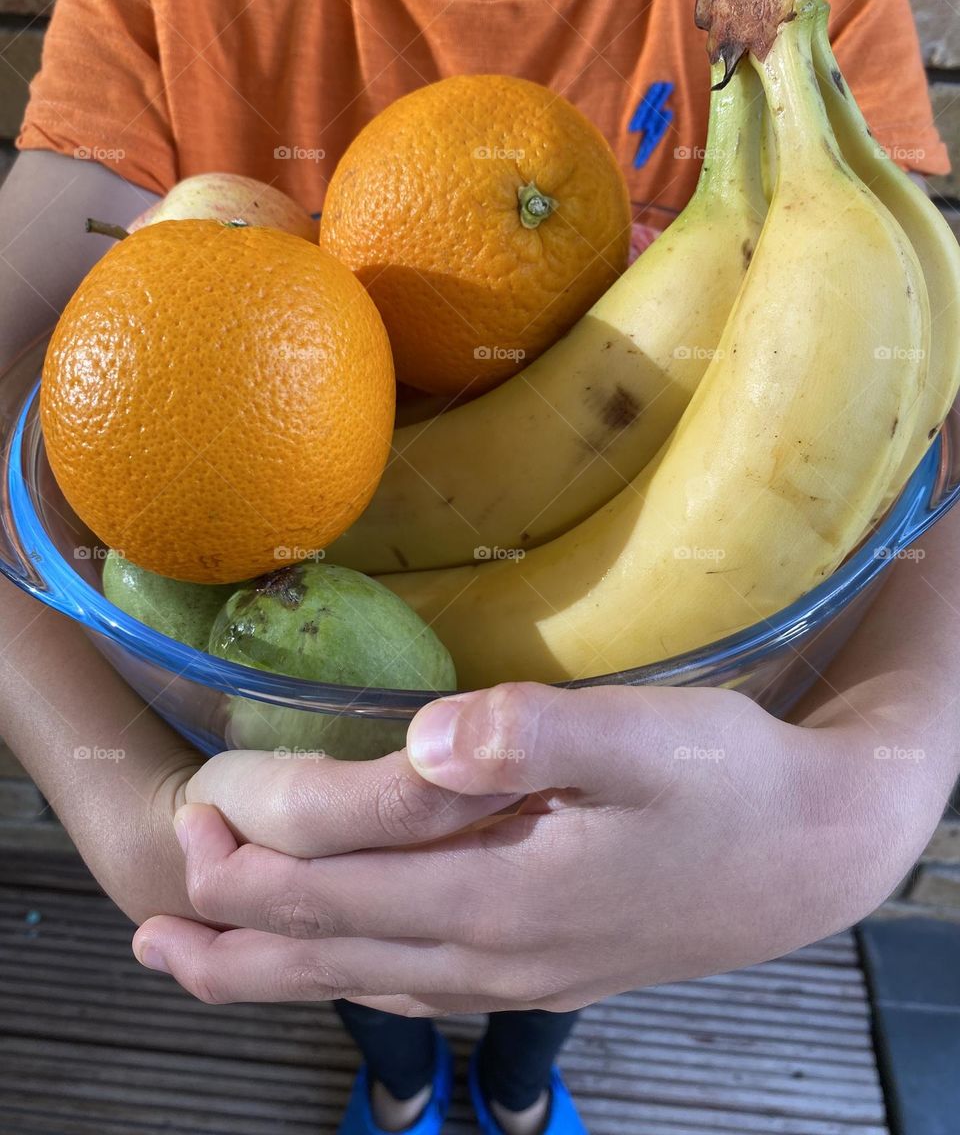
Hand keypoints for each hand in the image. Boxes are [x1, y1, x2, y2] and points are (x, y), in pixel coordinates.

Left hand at [133, 680, 934, 1012]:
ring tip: (198, 967)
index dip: (255, 846)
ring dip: (270, 974)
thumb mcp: (645, 738)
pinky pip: (416, 991)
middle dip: (231, 933)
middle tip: (151, 920)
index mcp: (500, 885)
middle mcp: (494, 946)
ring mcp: (517, 969)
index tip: (200, 803)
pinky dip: (349, 983)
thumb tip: (427, 739)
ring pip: (364, 981)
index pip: (338, 873)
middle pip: (330, 948)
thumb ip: (532, 736)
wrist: (815, 852)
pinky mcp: (544, 968)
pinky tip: (340, 974)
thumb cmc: (730, 783)